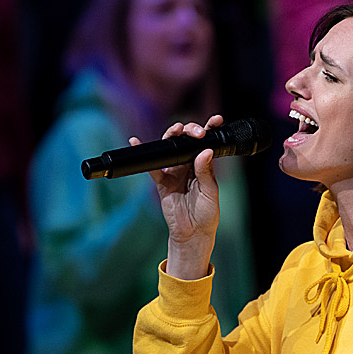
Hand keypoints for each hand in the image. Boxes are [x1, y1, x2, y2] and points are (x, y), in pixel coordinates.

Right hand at [131, 115, 222, 278]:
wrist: (193, 233)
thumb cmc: (206, 214)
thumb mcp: (210, 192)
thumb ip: (206, 172)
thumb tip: (205, 151)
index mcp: (204, 165)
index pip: (206, 142)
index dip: (210, 129)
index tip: (215, 120)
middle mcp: (188, 164)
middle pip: (186, 140)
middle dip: (190, 130)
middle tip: (196, 132)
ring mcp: (174, 171)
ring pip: (170, 148)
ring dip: (172, 135)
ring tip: (176, 130)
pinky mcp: (162, 181)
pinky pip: (151, 166)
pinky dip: (144, 155)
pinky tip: (136, 142)